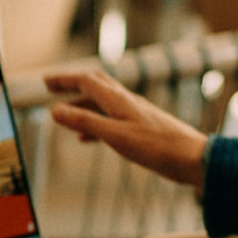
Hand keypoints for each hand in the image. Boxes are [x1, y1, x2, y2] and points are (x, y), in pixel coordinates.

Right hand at [44, 69, 209, 190]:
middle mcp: (126, 101)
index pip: (86, 80)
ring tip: (65, 114)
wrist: (191, 158)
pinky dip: (95, 123)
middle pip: (95, 84)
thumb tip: (54, 111)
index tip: (45, 82)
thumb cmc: (157, 147)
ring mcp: (135, 114)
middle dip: (72, 84)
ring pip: (103, 102)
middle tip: (52, 88)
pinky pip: (112, 119)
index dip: (65, 79)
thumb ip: (85, 123)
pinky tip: (88, 139)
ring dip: (82, 104)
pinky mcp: (141, 128)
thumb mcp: (115, 136)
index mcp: (118, 99)